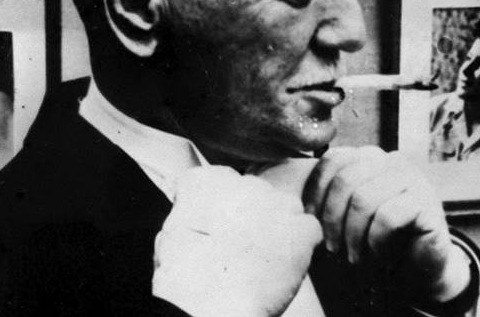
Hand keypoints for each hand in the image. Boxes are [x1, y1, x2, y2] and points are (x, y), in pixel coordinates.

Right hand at [153, 166, 322, 316]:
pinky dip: (303, 244)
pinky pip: (309, 228)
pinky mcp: (300, 228)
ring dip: (279, 226)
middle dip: (252, 215)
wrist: (212, 299)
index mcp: (208, 180)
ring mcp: (276, 202)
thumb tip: (193, 211)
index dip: (224, 208)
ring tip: (264, 258)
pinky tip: (286, 263)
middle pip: (256, 193)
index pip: (223, 182)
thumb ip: (188, 211)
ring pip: (286, 207)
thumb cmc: (185, 274)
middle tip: (241, 248)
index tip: (220, 228)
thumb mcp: (170, 232)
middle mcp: (245, 182)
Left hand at [303, 146, 472, 303]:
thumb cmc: (373, 243)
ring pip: (365, 198)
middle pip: (346, 180)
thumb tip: (288, 203)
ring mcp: (412, 178)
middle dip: (332, 219)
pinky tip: (378, 255)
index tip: (311, 226)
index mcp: (368, 158)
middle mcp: (391, 161)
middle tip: (332, 249)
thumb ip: (324, 202)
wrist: (419, 270)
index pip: (332, 160)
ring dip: (352, 234)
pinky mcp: (427, 202)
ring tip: (353, 257)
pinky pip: (388, 216)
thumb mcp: (344, 218)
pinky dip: (375, 241)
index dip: (316, 193)